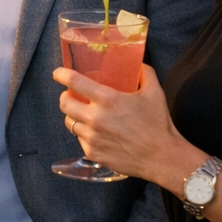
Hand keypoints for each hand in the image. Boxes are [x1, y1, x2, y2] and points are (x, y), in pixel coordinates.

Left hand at [53, 64, 196, 184]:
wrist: (163, 158)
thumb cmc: (158, 124)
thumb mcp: (154, 92)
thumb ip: (144, 73)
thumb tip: (138, 63)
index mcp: (107, 99)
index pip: (73, 81)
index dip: (61, 75)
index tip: (58, 73)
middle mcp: (95, 118)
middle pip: (64, 103)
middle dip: (65, 97)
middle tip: (72, 96)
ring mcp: (92, 137)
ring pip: (69, 122)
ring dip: (74, 116)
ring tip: (84, 115)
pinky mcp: (92, 153)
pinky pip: (79, 139)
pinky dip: (84, 133)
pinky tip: (96, 133)